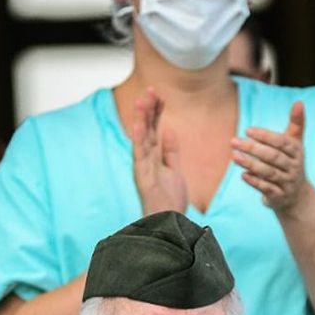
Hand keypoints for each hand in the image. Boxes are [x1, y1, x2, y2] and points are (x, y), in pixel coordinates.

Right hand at [130, 87, 186, 214]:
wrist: (169, 224)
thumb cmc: (170, 201)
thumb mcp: (175, 171)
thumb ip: (171, 152)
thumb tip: (170, 130)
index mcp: (155, 157)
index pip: (155, 129)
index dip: (157, 112)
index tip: (160, 94)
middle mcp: (146, 160)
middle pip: (146, 129)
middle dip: (148, 109)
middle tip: (151, 89)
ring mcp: (143, 167)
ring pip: (141, 138)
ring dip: (141, 119)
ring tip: (142, 100)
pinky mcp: (142, 177)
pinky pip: (140, 155)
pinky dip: (139, 139)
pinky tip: (139, 124)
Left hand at [233, 101, 309, 212]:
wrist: (298, 196)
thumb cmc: (291, 162)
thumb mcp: (296, 143)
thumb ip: (296, 123)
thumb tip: (299, 101)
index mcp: (297, 152)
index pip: (282, 142)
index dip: (265, 136)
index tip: (248, 130)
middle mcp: (294, 167)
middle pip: (273, 157)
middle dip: (253, 148)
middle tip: (233, 141)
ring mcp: (287, 183)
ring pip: (268, 172)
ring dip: (250, 164)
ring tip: (234, 156)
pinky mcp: (279, 197)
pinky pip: (266, 188)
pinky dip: (255, 181)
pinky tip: (243, 174)